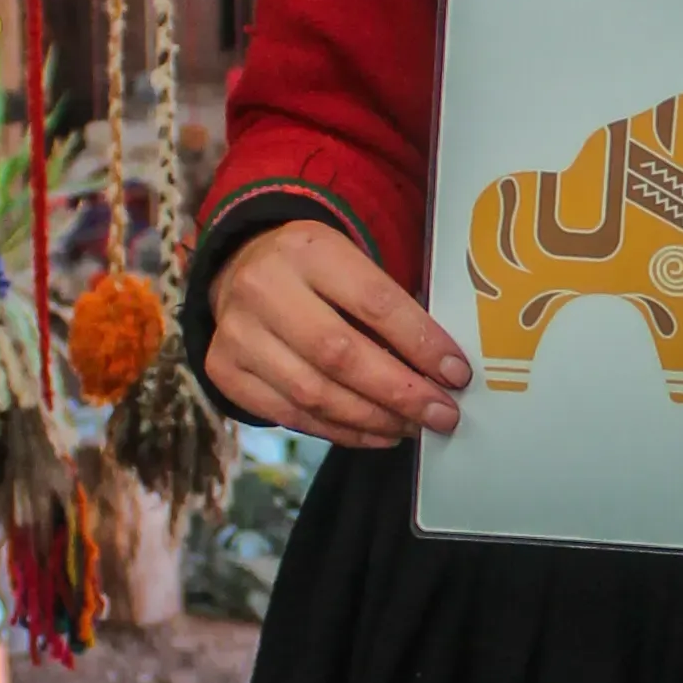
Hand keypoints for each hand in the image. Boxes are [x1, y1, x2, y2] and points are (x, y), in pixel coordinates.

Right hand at [206, 216, 467, 449]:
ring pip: (314, 393)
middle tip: (442, 415)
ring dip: (374, 419)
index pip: (374, 302)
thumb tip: (444, 369)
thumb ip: (391, 307)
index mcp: (308, 249)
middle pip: (341, 355)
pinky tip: (376, 434)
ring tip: (412, 427)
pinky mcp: (225, 368)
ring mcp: (237, 331)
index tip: (457, 374)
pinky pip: (290, 414)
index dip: (420, 343)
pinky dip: (340, 431)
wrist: (241, 267)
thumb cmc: (318, 270)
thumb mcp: (351, 263)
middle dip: (400, 393)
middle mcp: (265, 287)